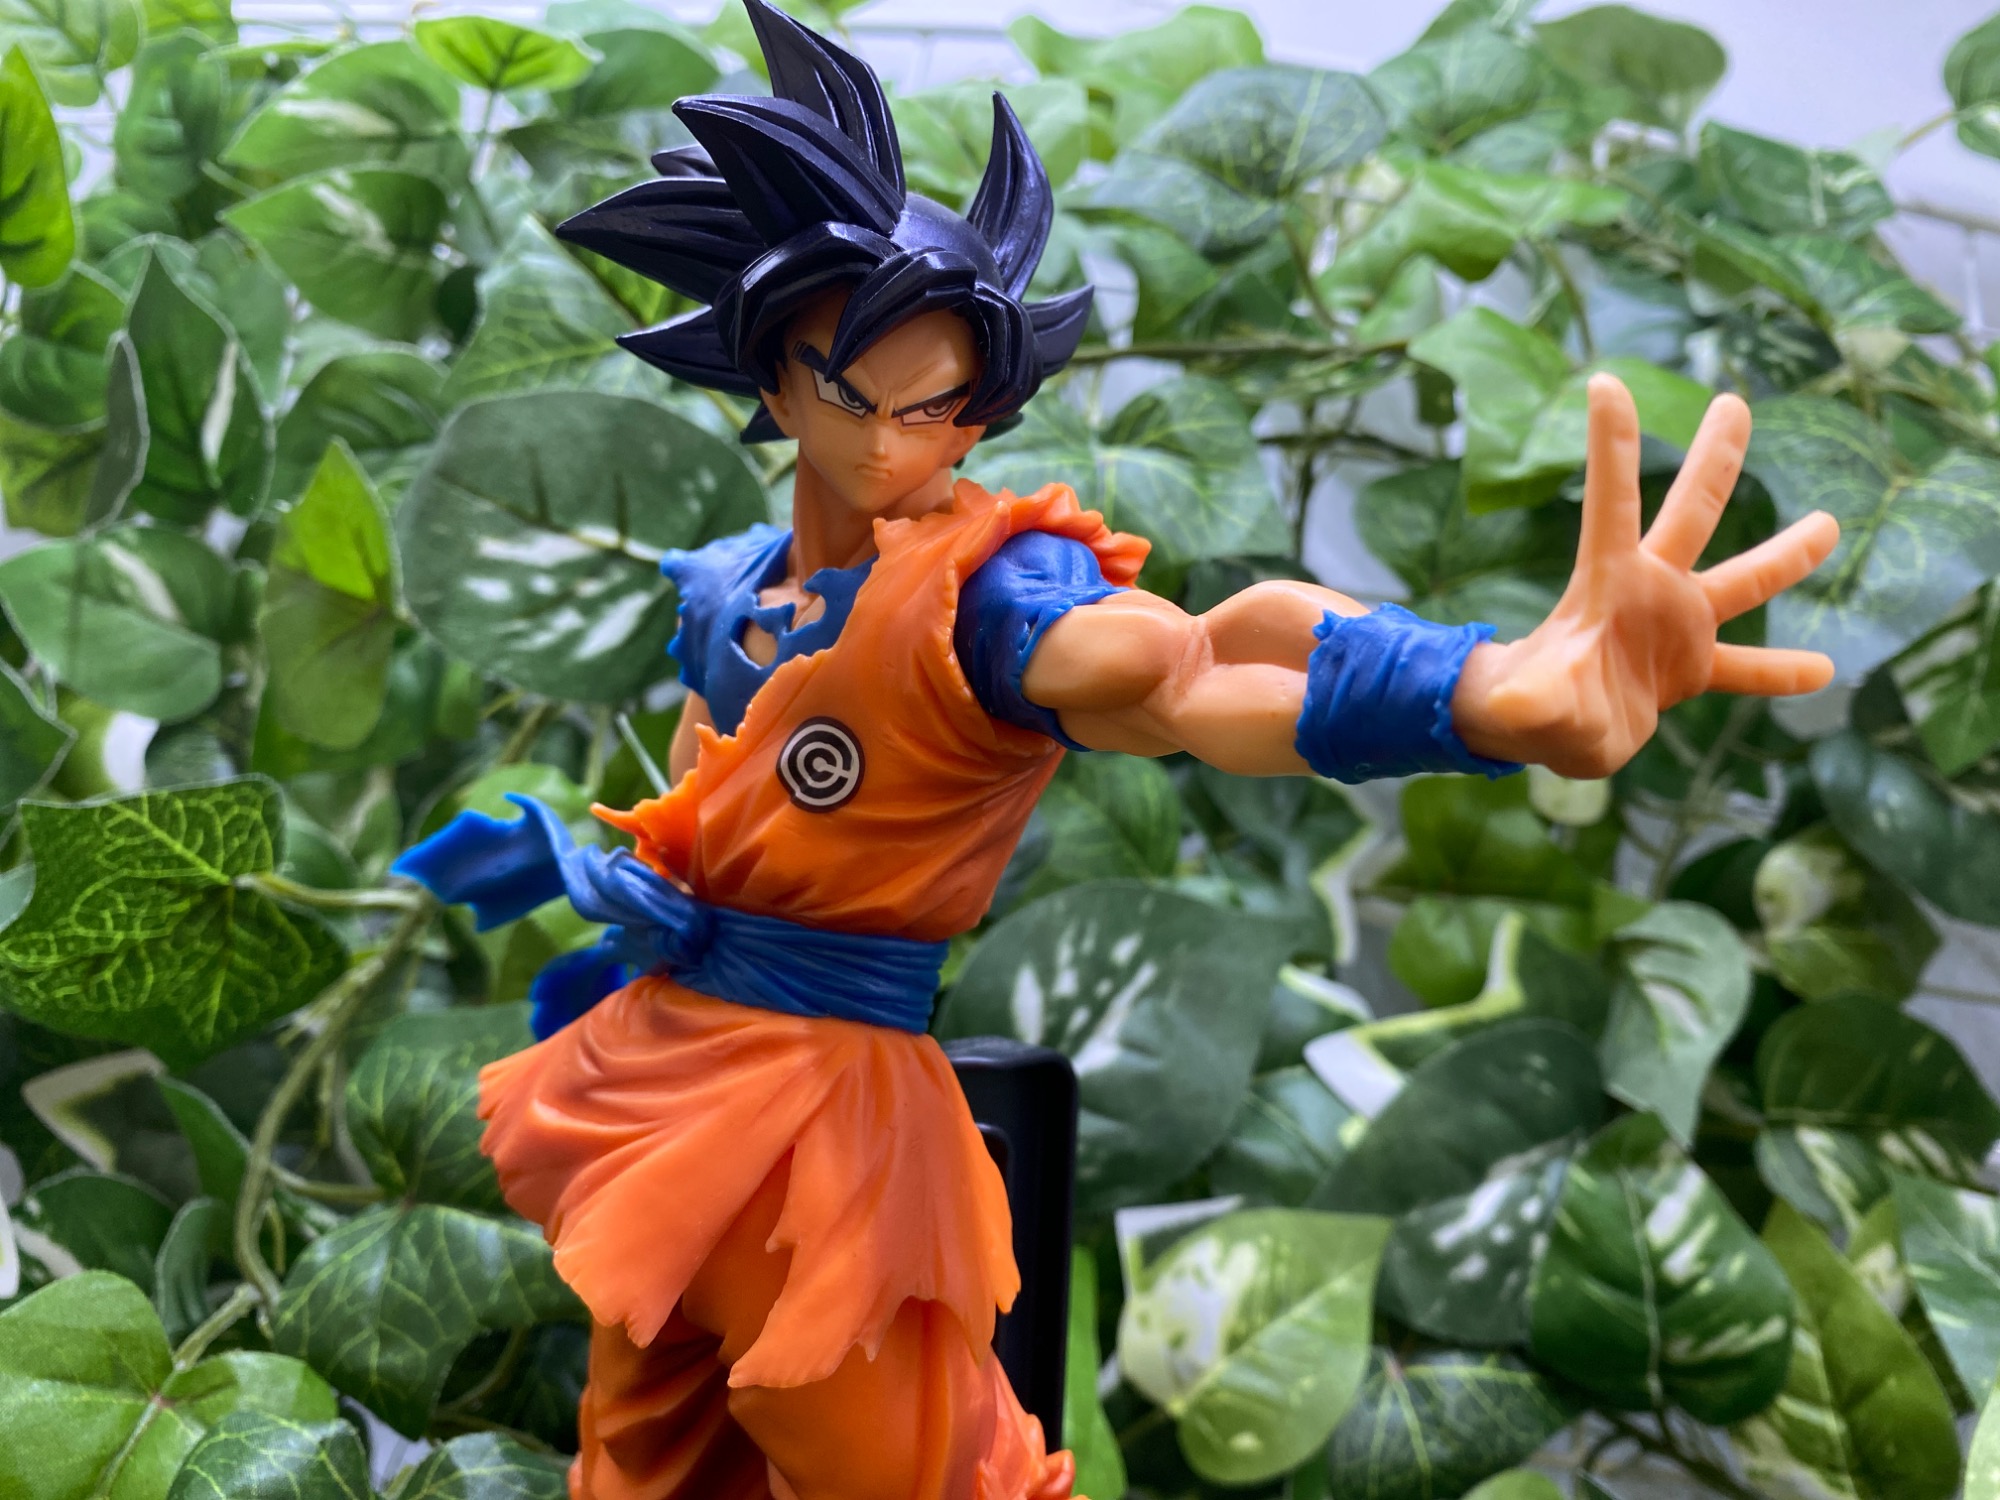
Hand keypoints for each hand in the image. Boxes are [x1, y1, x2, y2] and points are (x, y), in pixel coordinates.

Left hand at [1451, 373, 1839, 778]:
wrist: (1541, 731)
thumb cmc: (1523, 705)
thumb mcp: (1526, 704)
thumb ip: (1531, 700)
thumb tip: (1514, 706)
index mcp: (1607, 582)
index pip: (1611, 503)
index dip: (1610, 445)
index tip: (1604, 382)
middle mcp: (1651, 589)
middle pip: (1691, 513)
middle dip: (1714, 460)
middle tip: (1732, 401)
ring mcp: (1676, 625)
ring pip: (1741, 580)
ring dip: (1785, 555)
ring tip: (1830, 523)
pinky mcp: (1689, 668)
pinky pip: (1745, 667)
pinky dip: (1779, 671)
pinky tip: (1826, 669)